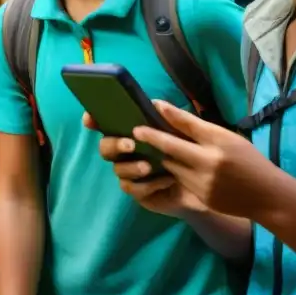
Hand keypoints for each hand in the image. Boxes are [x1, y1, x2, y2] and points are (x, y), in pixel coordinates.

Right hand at [84, 111, 208, 217]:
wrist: (206, 185)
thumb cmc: (190, 152)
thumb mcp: (185, 132)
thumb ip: (171, 118)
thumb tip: (156, 103)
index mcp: (132, 132)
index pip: (105, 123)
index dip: (93, 119)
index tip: (89, 119)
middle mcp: (126, 151)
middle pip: (105, 147)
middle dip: (114, 144)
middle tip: (130, 144)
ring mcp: (129, 172)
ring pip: (117, 169)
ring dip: (131, 167)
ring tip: (148, 166)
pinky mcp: (137, 191)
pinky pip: (132, 188)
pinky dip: (147, 184)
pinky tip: (165, 180)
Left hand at [129, 100, 279, 219]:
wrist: (267, 196)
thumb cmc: (249, 160)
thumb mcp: (228, 138)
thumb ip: (200, 127)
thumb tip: (171, 112)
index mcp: (217, 143)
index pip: (184, 126)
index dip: (164, 117)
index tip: (150, 108)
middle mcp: (208, 163)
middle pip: (170, 148)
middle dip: (152, 138)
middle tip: (136, 132)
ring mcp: (203, 183)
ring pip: (172, 166)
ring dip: (166, 157)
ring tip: (157, 149)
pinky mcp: (201, 198)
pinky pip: (180, 181)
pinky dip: (176, 172)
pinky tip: (175, 167)